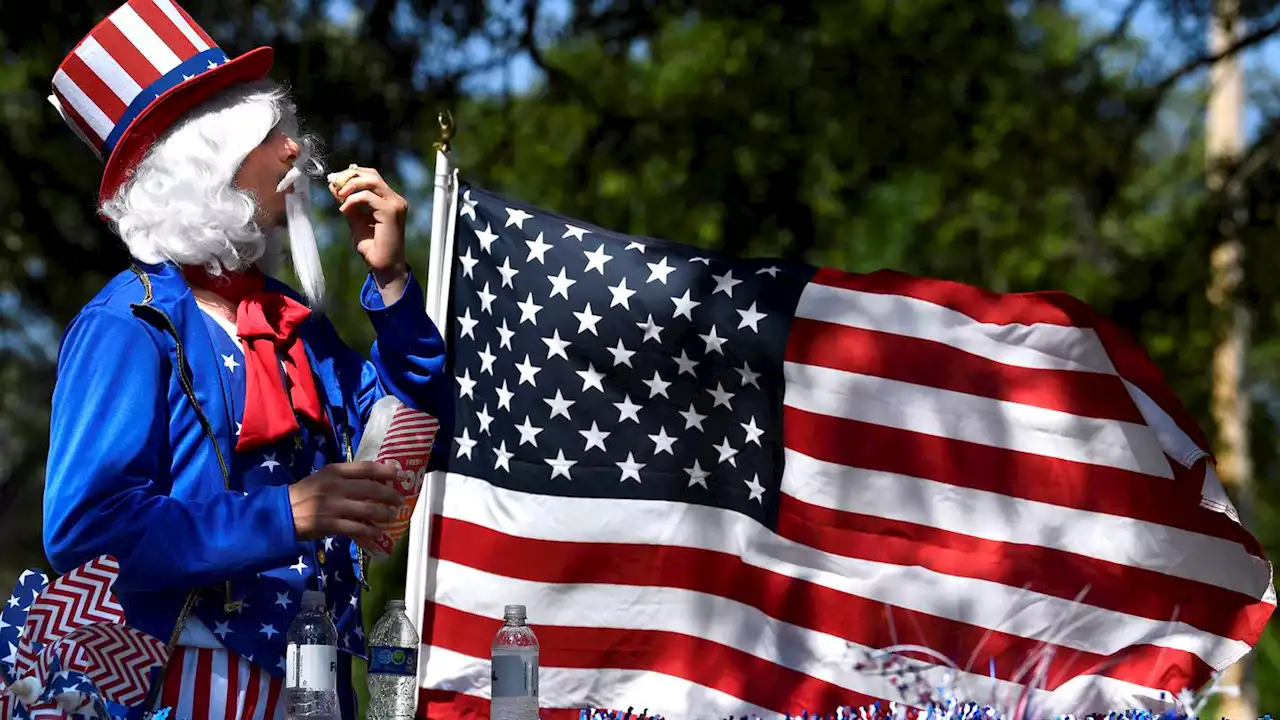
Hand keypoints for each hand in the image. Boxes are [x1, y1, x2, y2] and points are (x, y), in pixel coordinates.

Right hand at [288, 462, 403, 544]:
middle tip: (400, 500)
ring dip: (384, 513)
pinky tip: (377, 532)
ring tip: (392, 515)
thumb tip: (374, 481)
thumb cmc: (306, 493)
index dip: (385, 471)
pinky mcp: (329, 523)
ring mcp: (333, 505)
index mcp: (334, 471)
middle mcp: (335, 486)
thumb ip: (345, 478)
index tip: (400, 474)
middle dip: (390, 495)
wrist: (282, 512)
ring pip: (367, 509)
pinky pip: (356, 528)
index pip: (365, 468)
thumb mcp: (323, 477)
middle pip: (371, 488)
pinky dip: (370, 531)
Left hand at [330, 166, 409, 294]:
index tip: (335, 181)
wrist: (383, 265)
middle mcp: (395, 199)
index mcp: (389, 200)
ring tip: (340, 196)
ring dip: (351, 185)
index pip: (371, 176)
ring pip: (372, 181)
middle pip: (372, 174)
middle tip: (335, 185)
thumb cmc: (372, 247)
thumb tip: (334, 185)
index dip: (352, 175)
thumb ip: (347, 203)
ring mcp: (395, 204)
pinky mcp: (390, 212)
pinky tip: (344, 210)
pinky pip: (367, 197)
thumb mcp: (355, 220)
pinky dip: (352, 200)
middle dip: (350, 176)